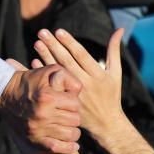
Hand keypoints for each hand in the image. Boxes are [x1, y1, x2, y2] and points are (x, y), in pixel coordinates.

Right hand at [0, 61, 81, 153]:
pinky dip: (68, 147)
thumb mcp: (47, 71)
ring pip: (70, 135)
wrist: (3, 94)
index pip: (75, 104)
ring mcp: (38, 129)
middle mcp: (43, 114)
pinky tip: (72, 143)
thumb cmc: (28, 81)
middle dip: (73, 114)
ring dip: (73, 130)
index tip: (67, 100)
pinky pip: (58, 148)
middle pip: (75, 120)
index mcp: (47, 97)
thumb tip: (77, 90)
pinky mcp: (34, 139)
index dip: (74, 101)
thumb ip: (65, 76)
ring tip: (68, 125)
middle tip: (67, 112)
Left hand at [32, 28, 153, 153]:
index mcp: (98, 75)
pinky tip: (34, 61)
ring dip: (46, 57)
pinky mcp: (66, 101)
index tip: (59, 31)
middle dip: (54, 46)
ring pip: (57, 72)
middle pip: (67, 61)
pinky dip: (44, 74)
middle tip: (42, 32)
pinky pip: (52, 85)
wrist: (106, 124)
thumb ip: (114, 50)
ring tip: (36, 43)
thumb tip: (119, 29)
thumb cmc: (111, 94)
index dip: (70, 43)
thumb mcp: (115, 73)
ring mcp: (74, 94)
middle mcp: (85, 83)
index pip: (82, 55)